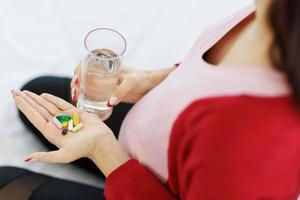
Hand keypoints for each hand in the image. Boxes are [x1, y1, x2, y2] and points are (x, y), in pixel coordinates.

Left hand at [12, 89, 128, 175]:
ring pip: (47, 105)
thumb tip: (28, 158)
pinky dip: (52, 98)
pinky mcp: (75, 112)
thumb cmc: (84, 149)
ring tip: (25, 91)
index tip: (15, 97)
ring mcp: (65, 118)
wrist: (101, 141)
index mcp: (51, 133)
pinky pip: (61, 103)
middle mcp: (57, 124)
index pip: (34, 117)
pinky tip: (43, 95)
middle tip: (14, 91)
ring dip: (36, 98)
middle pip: (38, 109)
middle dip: (26, 100)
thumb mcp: (64, 156)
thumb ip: (46, 157)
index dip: (24, 107)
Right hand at [71, 63, 177, 106]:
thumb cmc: (142, 80)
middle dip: (76, 82)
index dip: (78, 70)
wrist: (150, 87)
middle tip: (75, 94)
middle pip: (83, 74)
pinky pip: (92, 92)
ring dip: (79, 90)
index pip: (86, 62)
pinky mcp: (107, 91)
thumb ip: (122, 91)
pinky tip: (82, 104)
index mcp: (106, 62)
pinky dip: (86, 96)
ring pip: (86, 84)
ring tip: (76, 99)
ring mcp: (104, 81)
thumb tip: (109, 104)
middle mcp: (102, 70)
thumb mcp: (132, 83)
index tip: (77, 81)